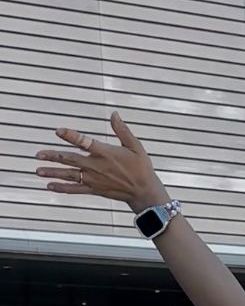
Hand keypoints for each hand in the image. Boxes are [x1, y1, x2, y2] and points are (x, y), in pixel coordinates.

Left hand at [36, 113, 168, 212]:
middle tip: (38, 154)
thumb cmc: (141, 168)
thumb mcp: (135, 146)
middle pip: (70, 159)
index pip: (83, 142)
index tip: (58, 131)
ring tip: (38, 170)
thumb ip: (122, 130)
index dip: (70, 135)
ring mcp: (93, 179)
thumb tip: (114, 114)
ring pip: (69, 174)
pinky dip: (62, 188)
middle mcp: (96, 166)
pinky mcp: (94, 189)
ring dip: (52, 172)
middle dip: (53, 156)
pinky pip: (75, 189)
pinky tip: (50, 186)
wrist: (144, 191)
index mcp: (105, 152)